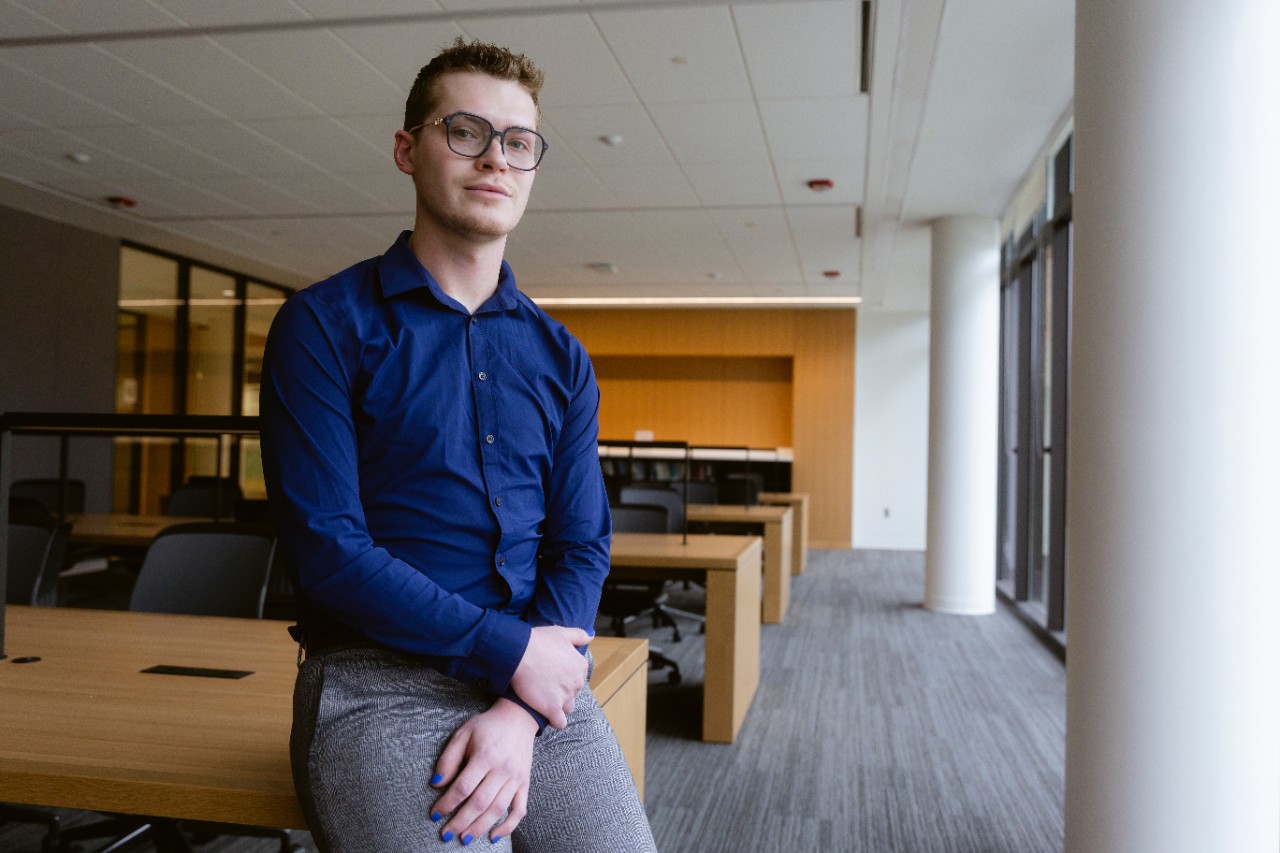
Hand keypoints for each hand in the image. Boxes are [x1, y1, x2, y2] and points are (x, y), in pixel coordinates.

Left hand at [431, 698, 537, 844]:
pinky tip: (493, 835)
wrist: (518, 718)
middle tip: (446, 834)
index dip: (447, 804)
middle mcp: (502, 769)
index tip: (435, 815)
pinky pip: (519, 809)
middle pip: (480, 803)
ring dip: (479, 827)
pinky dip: (508, 826)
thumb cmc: (487, 726)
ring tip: (464, 838)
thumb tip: (437, 783)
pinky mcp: (525, 783)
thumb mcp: (463, 734)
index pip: (463, 787)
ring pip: (498, 809)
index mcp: (485, 756)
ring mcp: (516, 778)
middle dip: (460, 822)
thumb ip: (449, 758)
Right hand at [508, 625, 590, 728]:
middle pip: (573, 694)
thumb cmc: (537, 640)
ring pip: (568, 708)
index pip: (578, 679)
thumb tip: (591, 636)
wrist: (518, 652)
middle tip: (546, 688)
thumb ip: (579, 635)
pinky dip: (554, 720)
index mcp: (580, 666)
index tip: (554, 677)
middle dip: (562, 692)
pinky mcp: (552, 709)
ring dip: (559, 707)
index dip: (566, 679)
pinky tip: (545, 715)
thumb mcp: (561, 632)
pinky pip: (560, 723)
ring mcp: (565, 696)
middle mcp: (577, 682)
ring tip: (544, 701)